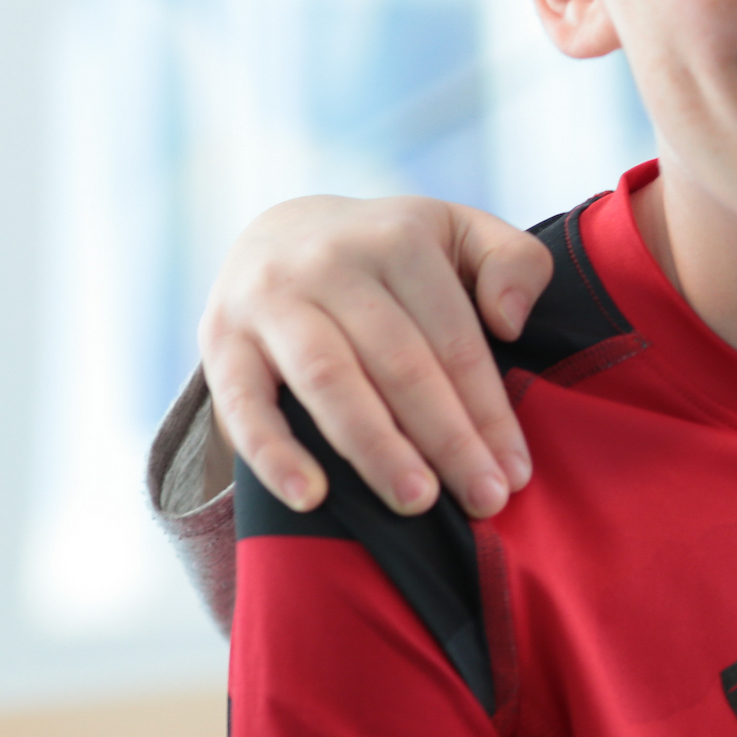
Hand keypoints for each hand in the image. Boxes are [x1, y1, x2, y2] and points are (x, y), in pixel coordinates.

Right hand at [200, 197, 551, 517]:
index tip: (515, 471)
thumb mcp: (462, 233)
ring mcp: (271, 301)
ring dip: (377, 448)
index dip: (489, 410)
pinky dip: (275, 454)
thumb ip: (514, 262)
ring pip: (330, 382)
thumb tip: (510, 323)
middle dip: (447, 439)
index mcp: (399, 240)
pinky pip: (245, 405)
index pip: (455, 339)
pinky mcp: (221, 341)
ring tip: (417, 502)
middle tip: (484, 500)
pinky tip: (313, 498)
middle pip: (400, 364)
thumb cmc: (395, 252)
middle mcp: (330, 263)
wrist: (282, 233)